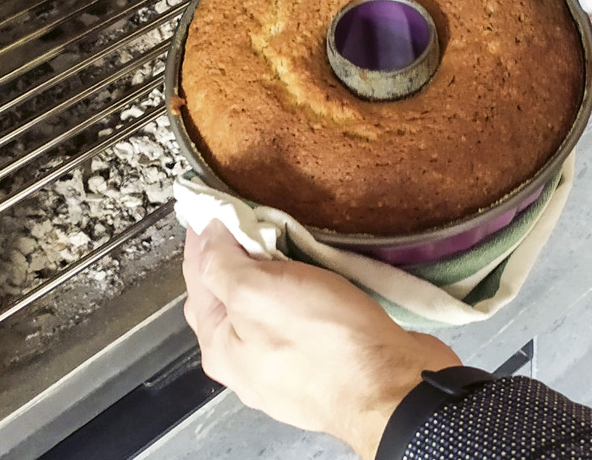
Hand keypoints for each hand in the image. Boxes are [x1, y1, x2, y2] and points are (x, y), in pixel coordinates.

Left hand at [182, 221, 460, 459]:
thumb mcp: (258, 291)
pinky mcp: (328, 364)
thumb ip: (222, 263)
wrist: (393, 386)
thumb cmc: (326, 344)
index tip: (214, 204)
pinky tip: (325, 282)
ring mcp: (289, 368)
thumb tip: (207, 236)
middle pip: (232, 296)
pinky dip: (311, 296)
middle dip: (240, 256)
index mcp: (220, 347)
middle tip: (258, 220)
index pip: (198, 276)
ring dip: (280, 276)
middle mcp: (248, 363)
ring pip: (273, 309)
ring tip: (295, 244)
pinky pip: (309, 321)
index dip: (204, 235)